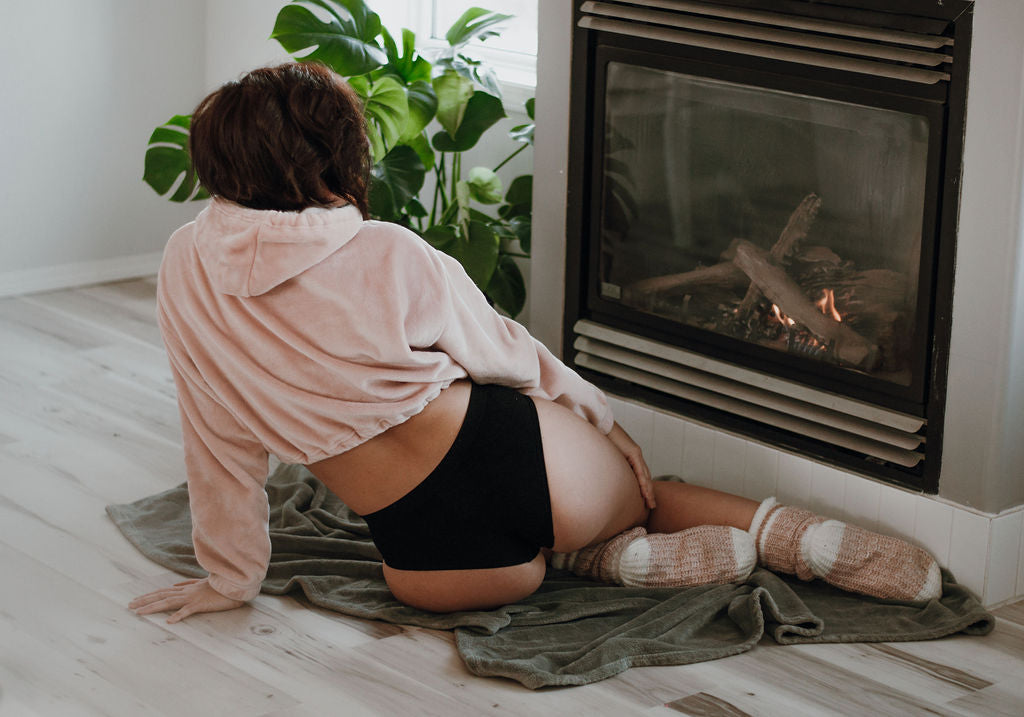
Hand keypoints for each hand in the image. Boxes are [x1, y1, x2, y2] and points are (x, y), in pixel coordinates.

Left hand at [129, 578, 244, 623]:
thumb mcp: (202, 583)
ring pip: (169, 602)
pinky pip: (188, 611)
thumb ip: (189, 584)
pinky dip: (178, 615)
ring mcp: (193, 598)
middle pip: (161, 596)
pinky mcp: (201, 604)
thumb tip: (176, 585)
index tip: (135, 600)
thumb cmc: (220, 585)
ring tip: (139, 613)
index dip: (149, 595)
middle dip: (144, 601)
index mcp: (186, 588)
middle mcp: (186, 592)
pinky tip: (169, 621)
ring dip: (153, 607)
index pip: (163, 591)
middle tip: (129, 606)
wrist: (236, 584)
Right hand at [606, 422, 656, 508]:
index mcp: (631, 456)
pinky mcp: (634, 452)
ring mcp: (636, 453)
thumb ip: (611, 465)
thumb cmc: (601, 438)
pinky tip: (645, 493)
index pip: (640, 475)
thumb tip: (605, 476)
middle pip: (646, 477)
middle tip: (652, 505)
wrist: (601, 424)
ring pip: (645, 476)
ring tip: (651, 503)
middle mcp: (636, 455)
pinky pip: (640, 471)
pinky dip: (643, 483)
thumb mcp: (607, 456)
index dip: (643, 487)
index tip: (645, 499)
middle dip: (649, 492)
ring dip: (648, 491)